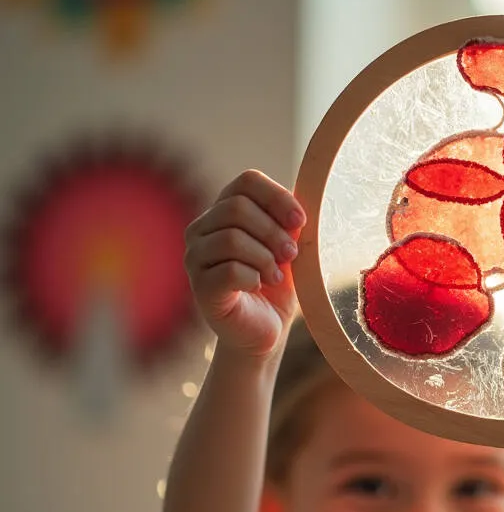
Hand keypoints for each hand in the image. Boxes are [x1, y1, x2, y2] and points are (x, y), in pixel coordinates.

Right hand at [184, 170, 304, 357]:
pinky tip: (258, 286)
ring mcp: (195, 257)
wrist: (264, 329)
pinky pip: (229, 270)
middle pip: (236, 207)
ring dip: (265, 258)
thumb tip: (298, 206)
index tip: (300, 222)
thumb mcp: (287, 248)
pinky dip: (254, 278)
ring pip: (231, 238)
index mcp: (223, 211)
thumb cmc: (275, 286)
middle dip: (273, 232)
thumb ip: (288, 224)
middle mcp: (202, 229)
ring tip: (275, 276)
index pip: (246, 182)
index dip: (277, 197)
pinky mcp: (200, 286)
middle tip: (291, 256)